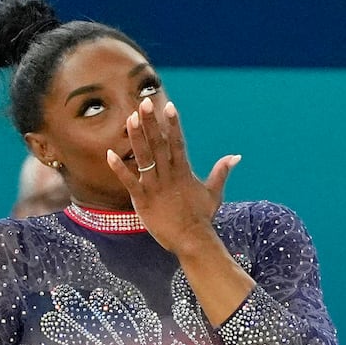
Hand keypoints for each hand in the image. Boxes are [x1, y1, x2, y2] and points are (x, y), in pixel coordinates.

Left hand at [105, 97, 239, 256]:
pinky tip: (109, 154)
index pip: (178, 143)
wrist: (192, 240)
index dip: (173, 124)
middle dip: (152, 123)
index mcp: (184, 172)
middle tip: (144, 103)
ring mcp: (155, 187)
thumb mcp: (214, 193)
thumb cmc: (202, 217)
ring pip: (144, 158)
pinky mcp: (143, 201)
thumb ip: (221, 172)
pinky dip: (119, 169)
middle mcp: (169, 176)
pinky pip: (129, 182)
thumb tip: (236, 156)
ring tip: (130, 119)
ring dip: (136, 138)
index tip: (168, 106)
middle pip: (159, 145)